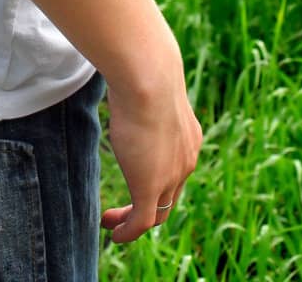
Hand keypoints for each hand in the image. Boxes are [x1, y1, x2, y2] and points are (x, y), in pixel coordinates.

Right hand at [100, 62, 202, 243]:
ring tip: (112, 222)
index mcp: (188, 138)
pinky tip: (113, 232)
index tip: (134, 175)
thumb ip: (140, 90)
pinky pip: (141, 222)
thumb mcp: (147, 86)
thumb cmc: (143, 69)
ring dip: (134, 221)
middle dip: (147, 204)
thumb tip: (124, 72)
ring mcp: (170, 177)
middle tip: (124, 208)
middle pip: (169, 196)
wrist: (149, 77)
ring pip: (157, 212)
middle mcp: (185, 161)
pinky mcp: (150, 187)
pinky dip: (128, 231)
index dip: (157, 178)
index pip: (176, 169)